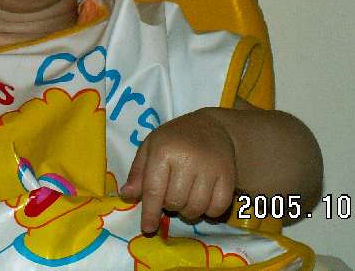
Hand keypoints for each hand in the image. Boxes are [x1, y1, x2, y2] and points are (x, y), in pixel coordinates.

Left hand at [120, 109, 235, 232]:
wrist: (210, 127)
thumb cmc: (174, 139)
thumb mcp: (149, 147)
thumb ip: (138, 172)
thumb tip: (126, 195)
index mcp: (164, 151)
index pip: (154, 190)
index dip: (149, 212)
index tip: (148, 228)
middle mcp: (188, 159)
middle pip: (174, 202)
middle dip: (169, 205)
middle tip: (171, 194)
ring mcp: (210, 168)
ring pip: (196, 208)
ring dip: (188, 211)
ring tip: (186, 197)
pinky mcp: (228, 176)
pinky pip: (217, 208)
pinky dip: (209, 211)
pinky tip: (203, 199)